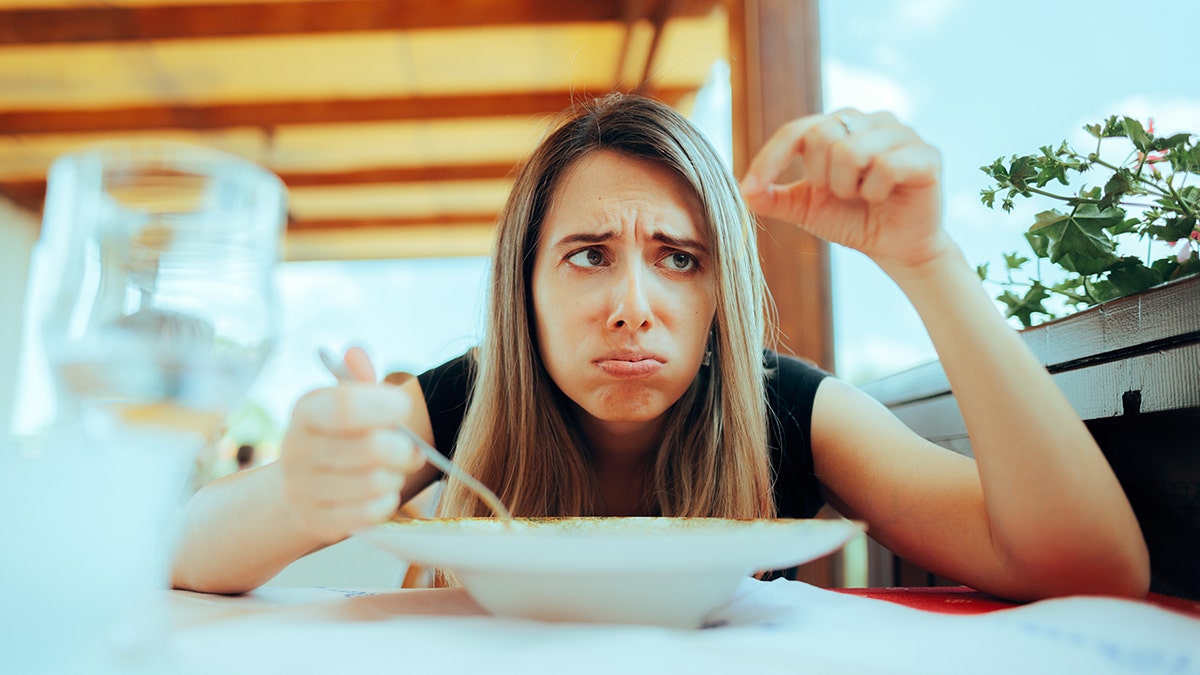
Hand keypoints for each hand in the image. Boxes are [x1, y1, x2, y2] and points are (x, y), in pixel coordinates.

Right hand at [279, 348, 423, 543]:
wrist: (308, 480)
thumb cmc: (340, 432)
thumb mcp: (346, 398)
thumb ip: (358, 377)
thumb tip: (356, 352)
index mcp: (306, 410)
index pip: (346, 407)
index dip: (383, 407)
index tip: (404, 407)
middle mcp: (296, 450)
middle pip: (369, 449)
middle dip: (403, 448)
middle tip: (413, 450)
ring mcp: (302, 489)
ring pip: (373, 483)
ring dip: (395, 477)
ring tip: (394, 471)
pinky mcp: (314, 521)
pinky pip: (366, 515)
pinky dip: (385, 503)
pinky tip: (384, 494)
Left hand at [740, 109, 949, 270]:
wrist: (895, 248)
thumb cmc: (853, 220)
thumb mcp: (807, 209)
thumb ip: (775, 198)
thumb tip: (742, 192)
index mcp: (839, 126)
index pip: (796, 131)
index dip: (770, 160)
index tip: (750, 190)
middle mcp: (870, 120)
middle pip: (822, 136)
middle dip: (821, 178)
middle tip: (841, 194)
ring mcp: (902, 133)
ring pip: (851, 151)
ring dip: (848, 187)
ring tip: (862, 196)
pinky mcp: (927, 155)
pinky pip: (886, 167)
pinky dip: (875, 192)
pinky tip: (883, 198)